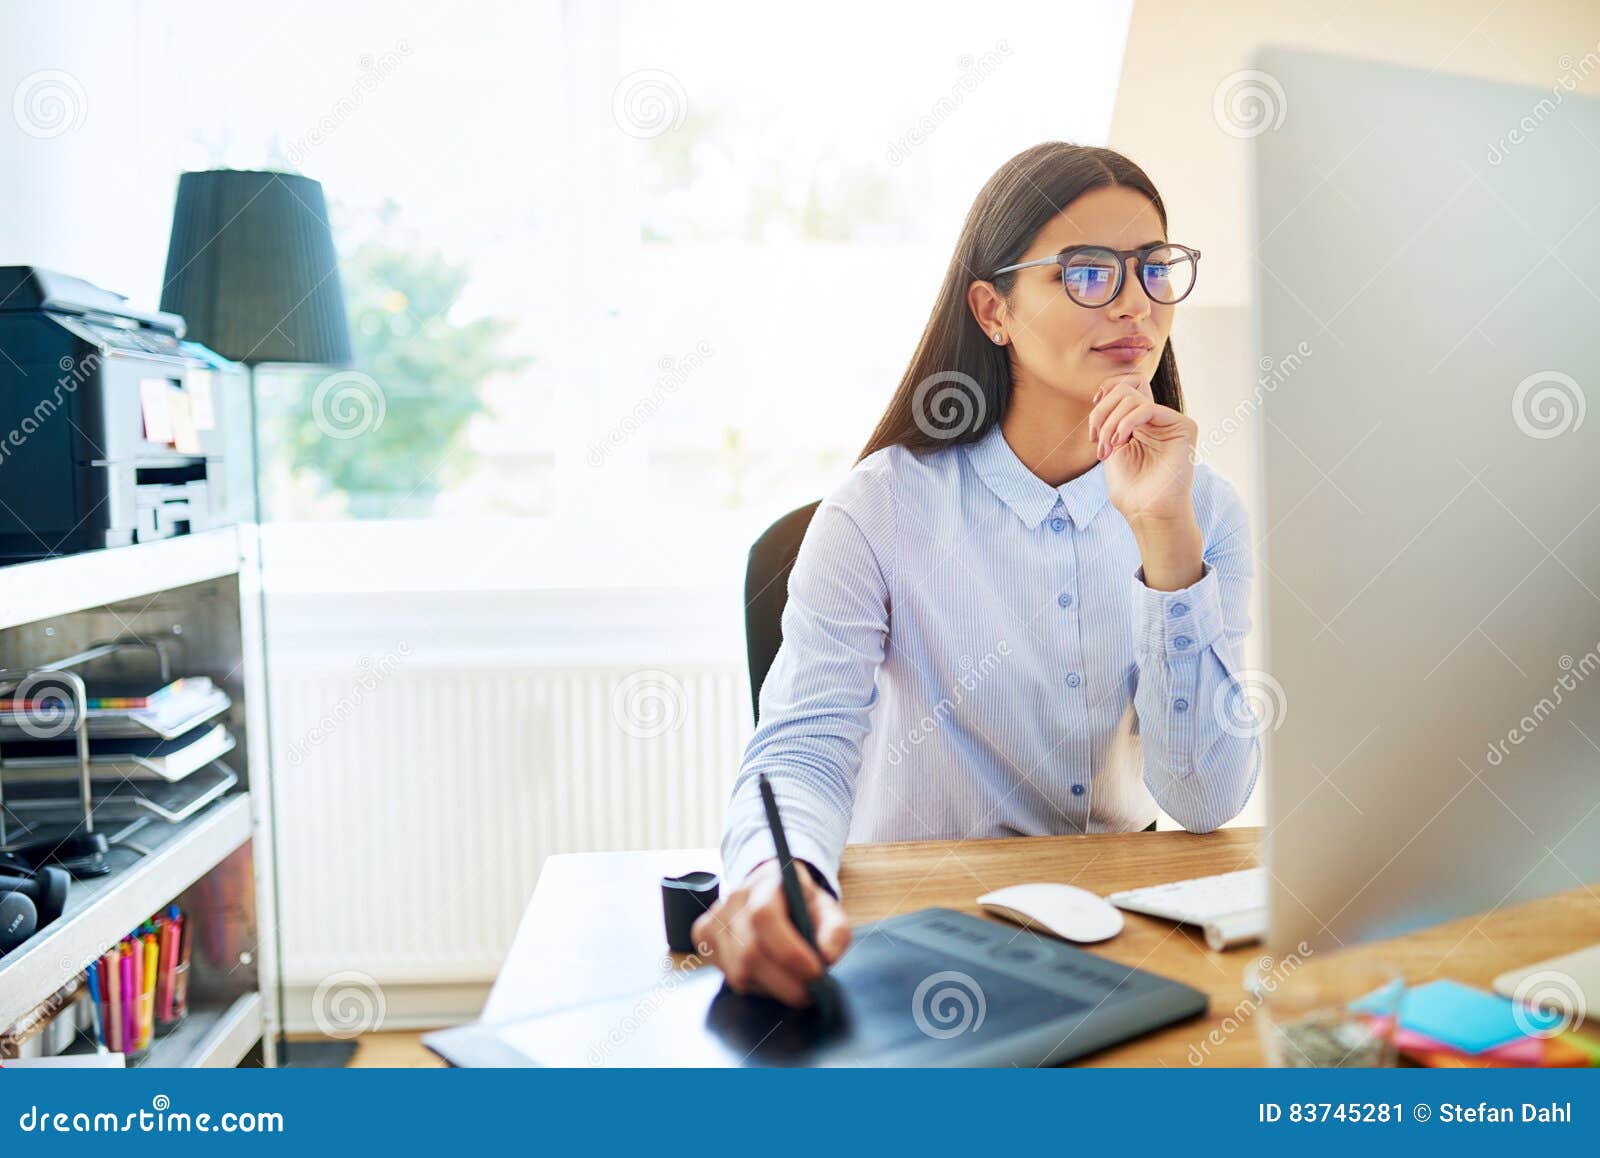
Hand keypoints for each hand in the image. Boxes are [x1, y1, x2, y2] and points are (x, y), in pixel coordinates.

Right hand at [691, 859, 850, 1006]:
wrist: (772, 891)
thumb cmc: (802, 903)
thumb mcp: (828, 909)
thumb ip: (835, 932)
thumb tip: (825, 958)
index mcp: (767, 881)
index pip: (764, 916)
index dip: (789, 951)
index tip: (816, 974)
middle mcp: (734, 897)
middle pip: (749, 951)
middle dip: (785, 982)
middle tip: (810, 994)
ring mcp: (714, 917)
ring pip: (737, 971)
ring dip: (771, 987)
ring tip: (791, 983)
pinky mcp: (703, 936)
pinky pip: (726, 975)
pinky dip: (753, 985)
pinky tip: (767, 976)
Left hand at [1088, 373, 1199, 527]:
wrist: (1147, 513)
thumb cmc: (1130, 490)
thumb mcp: (1111, 447)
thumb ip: (1110, 419)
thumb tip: (1103, 392)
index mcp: (1141, 422)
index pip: (1124, 387)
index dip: (1104, 396)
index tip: (1092, 427)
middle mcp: (1158, 419)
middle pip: (1124, 388)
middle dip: (1101, 413)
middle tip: (1095, 441)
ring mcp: (1171, 422)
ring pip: (1131, 397)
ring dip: (1109, 423)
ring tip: (1106, 450)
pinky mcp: (1184, 427)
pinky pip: (1146, 408)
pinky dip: (1125, 422)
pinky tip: (1120, 442)